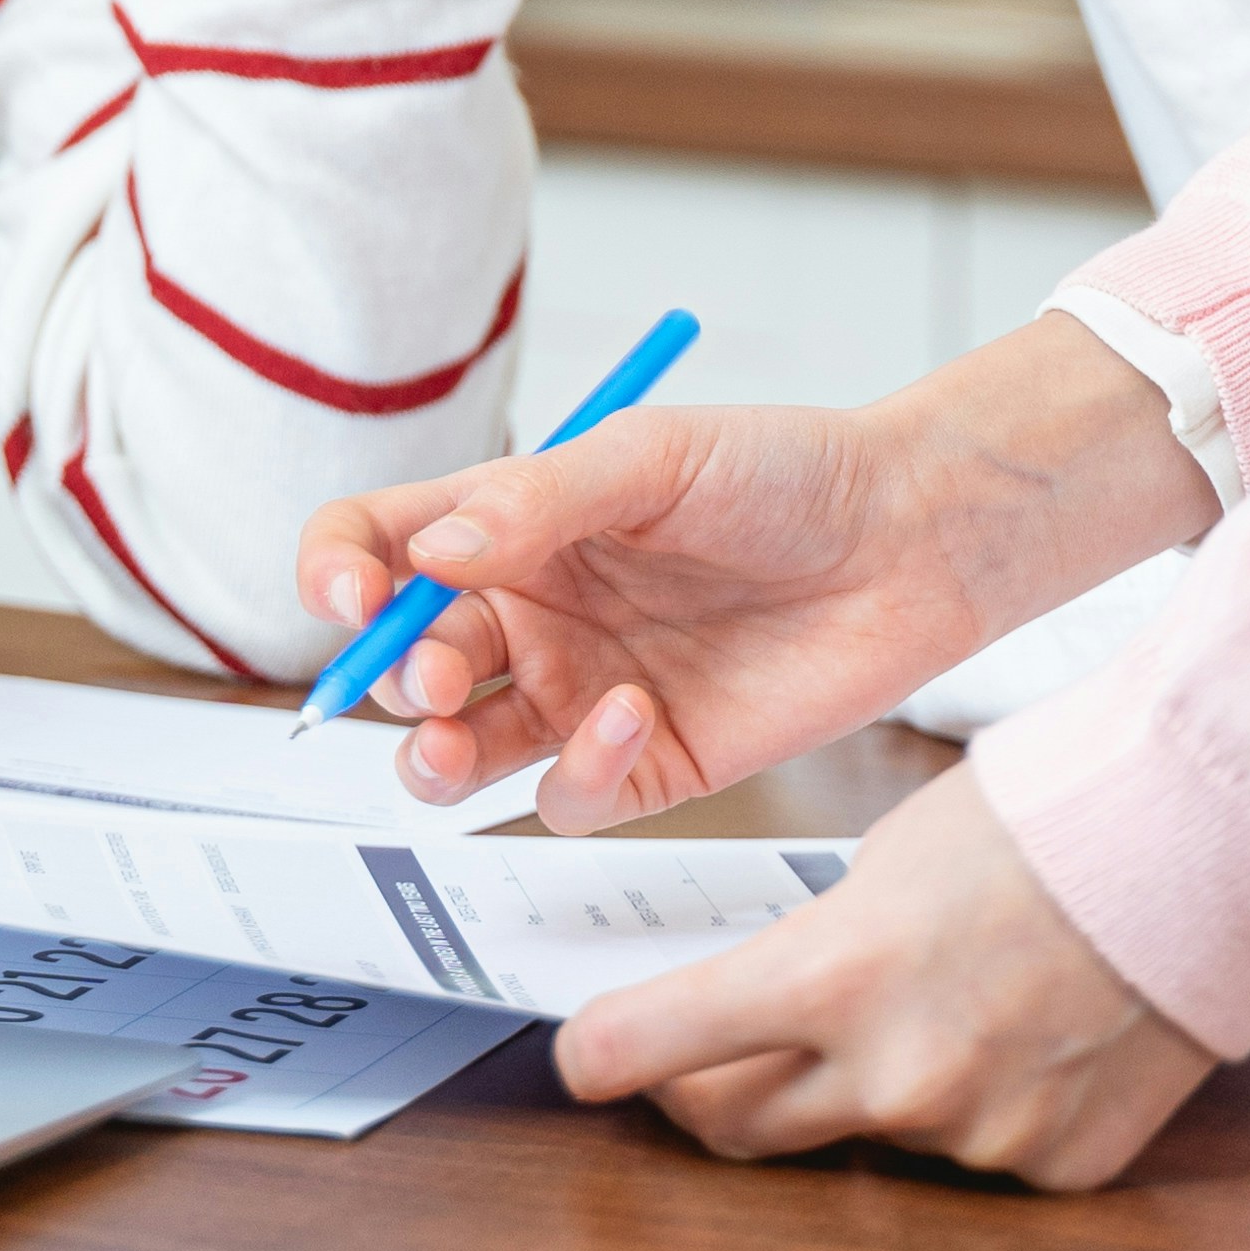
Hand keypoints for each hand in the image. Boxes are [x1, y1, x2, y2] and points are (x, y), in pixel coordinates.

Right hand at [289, 314, 1219, 825]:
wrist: (911, 541)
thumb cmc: (787, 473)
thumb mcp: (654, 456)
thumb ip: (537, 501)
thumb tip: (428, 552)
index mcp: (508, 524)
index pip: (377, 547)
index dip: (337, 572)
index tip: (348, 592)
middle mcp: (529, 612)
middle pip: (402, 661)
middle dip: (392, 673)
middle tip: (426, 671)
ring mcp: (579, 692)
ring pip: (457, 751)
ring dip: (432, 753)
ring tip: (449, 735)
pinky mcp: (644, 763)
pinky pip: (568, 794)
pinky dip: (578, 769)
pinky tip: (630, 716)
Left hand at [555, 764, 1219, 1188]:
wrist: (1203, 845)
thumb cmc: (1048, 820)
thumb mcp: (884, 858)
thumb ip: (819, 949)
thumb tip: (771, 1005)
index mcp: (834, 974)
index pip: (658, 1046)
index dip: (601, 1059)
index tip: (582, 1061)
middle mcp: (893, 1073)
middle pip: (739, 1124)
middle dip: (703, 1090)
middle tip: (698, 1060)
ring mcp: (975, 1133)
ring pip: (869, 1133)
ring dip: (867, 1082)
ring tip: (940, 992)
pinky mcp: (1050, 1166)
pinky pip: (975, 1152)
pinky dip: (974, 1105)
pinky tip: (1020, 1035)